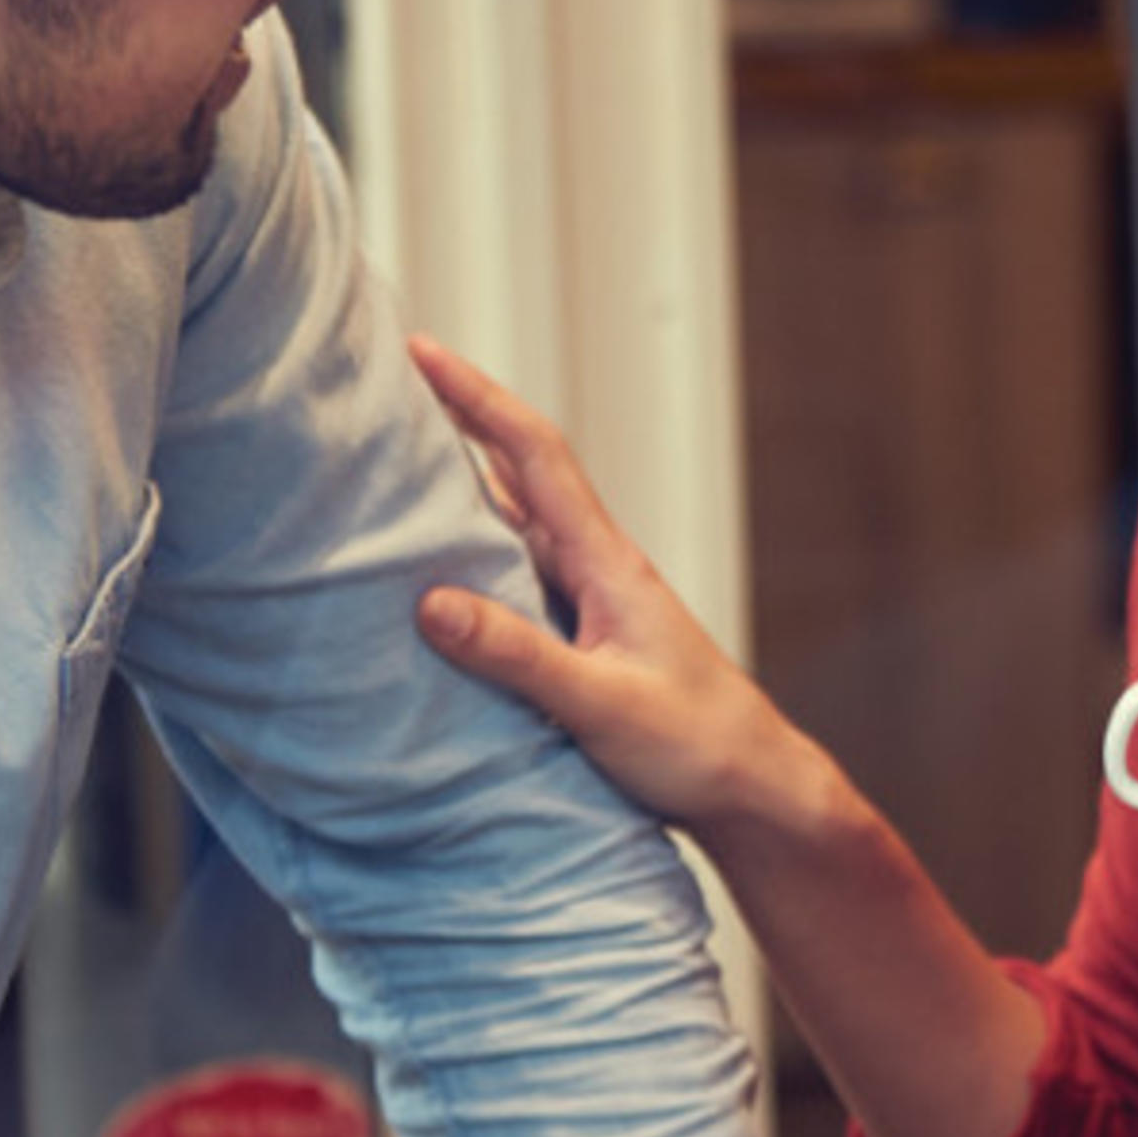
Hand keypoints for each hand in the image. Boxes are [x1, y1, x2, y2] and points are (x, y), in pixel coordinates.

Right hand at [407, 337, 856, 853]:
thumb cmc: (696, 744)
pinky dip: (471, 557)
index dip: (475, 397)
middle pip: (517, 474)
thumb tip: (430, 602)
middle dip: (454, 424)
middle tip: (384, 388)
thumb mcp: (602, 704)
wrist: (754, 785)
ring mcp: (590, 600)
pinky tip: (434, 569)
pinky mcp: (585, 637)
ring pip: (513, 526)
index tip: (420, 351)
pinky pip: (515, 578)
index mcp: (606, 563)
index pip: (534, 454)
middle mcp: (596, 566)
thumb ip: (519, 656)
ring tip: (386, 466)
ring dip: (457, 491)